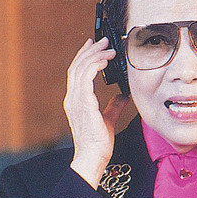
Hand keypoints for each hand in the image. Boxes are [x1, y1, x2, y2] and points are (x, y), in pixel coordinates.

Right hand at [63, 37, 128, 187]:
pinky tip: (105, 60)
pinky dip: (95, 65)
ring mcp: (76, 100)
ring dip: (94, 55)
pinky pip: (86, 78)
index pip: (77, 72)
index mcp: (76, 100)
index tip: (93, 45)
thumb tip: (123, 95)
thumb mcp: (109, 118)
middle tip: (102, 40)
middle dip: (90, 50)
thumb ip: (114, 105)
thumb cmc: (98, 142)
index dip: (84, 56)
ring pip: (80, 68)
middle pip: (77, 66)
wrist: (94, 157)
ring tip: (107, 47)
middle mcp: (73, 98)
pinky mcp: (83, 103)